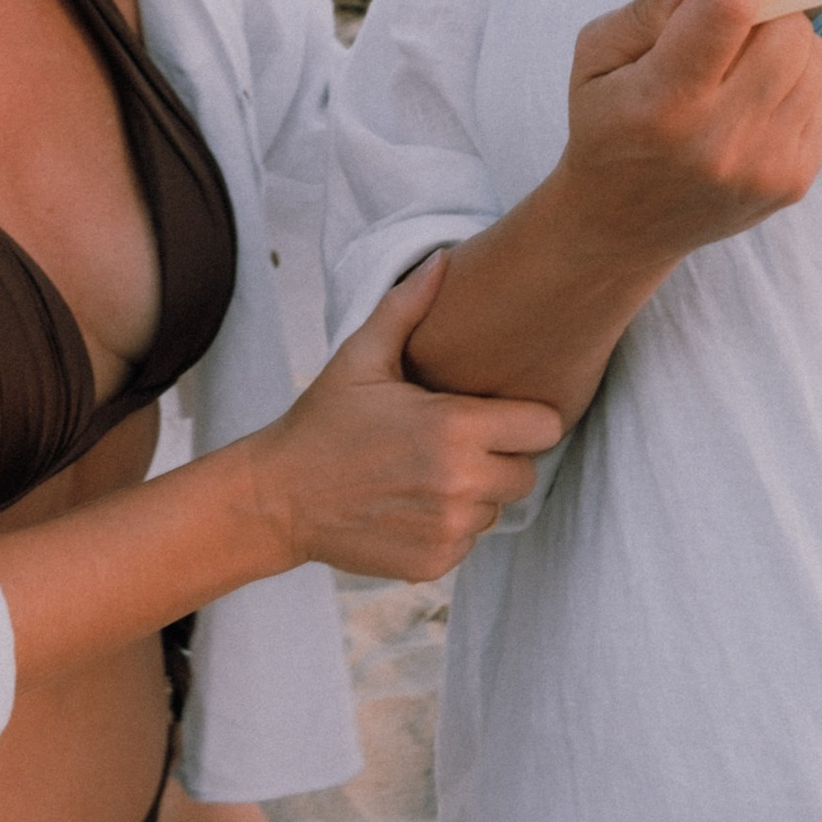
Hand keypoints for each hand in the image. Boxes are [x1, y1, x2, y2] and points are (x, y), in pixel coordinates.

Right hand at [250, 254, 563, 583]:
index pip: (544, 427)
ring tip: (425, 473)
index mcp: (454, 428)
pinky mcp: (435, 563)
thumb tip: (445, 258)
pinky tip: (410, 505)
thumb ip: (409, 307)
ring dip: (473, 494)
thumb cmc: (323, 421)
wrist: (278, 498)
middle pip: (525, 472)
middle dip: (499, 458)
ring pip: (496, 509)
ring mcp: (449, 529)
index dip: (523, 419)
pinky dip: (448, 527)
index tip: (493, 415)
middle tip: (452, 444)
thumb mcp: (362, 357)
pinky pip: (468, 541)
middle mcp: (460, 483)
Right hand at [559, 0, 821, 273]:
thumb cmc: (606, 125)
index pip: (725, 13)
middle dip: (768, 3)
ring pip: (814, 58)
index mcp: (661, 104)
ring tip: (742, 55)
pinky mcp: (794, 181)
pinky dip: (798, 75)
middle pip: (785, 32)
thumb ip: (649, 8)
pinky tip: (757, 88)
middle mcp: (719, 141)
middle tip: (739, 6)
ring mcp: (764, 166)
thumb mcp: (596, 58)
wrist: (621, 225)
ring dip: (786, 38)